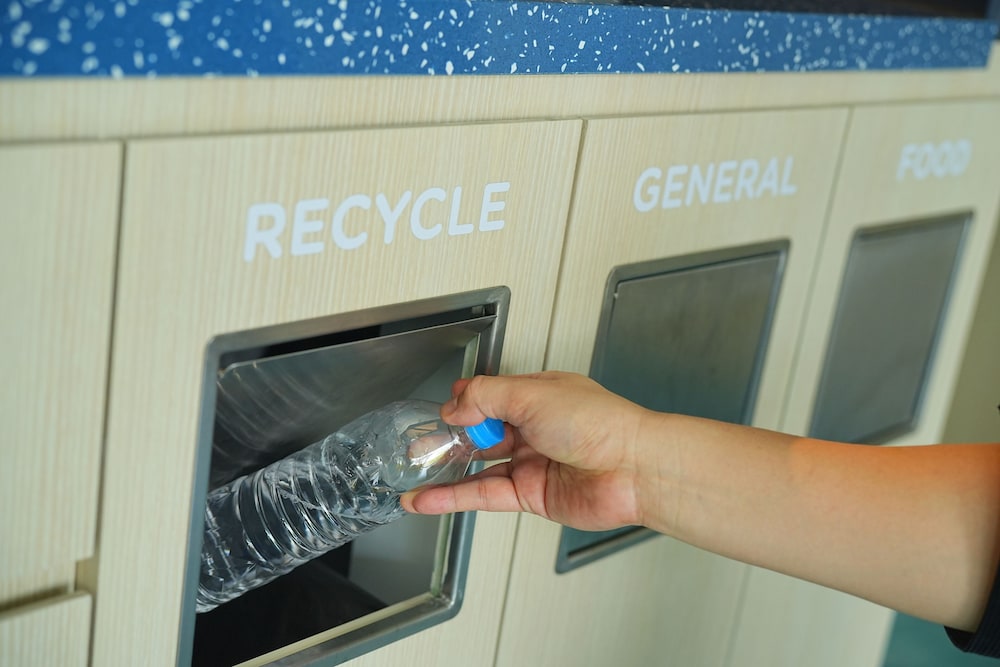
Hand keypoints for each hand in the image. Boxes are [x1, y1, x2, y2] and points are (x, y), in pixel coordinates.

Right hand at [400, 371, 649, 530]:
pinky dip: (454, 497)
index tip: (441, 410)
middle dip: (449, 436)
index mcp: (538, 394)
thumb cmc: (601, 424)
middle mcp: (534, 427)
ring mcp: (532, 462)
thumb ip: (486, 397)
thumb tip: (454, 405)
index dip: (464, 402)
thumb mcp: (532, 394)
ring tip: (412, 473)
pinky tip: (430, 499)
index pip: (490, 395)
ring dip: (445, 471)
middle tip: (418, 444)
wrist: (633, 469)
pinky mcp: (530, 495)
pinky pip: (485, 494)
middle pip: (482, 431)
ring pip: (479, 466)